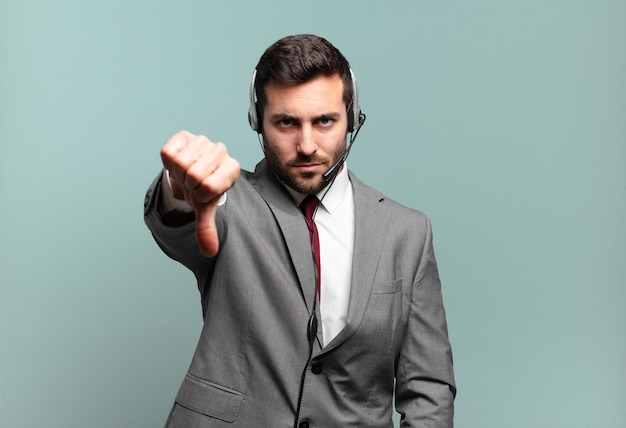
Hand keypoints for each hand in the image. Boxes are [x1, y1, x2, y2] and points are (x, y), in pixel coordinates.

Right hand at [160, 130, 240, 256]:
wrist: (191, 170)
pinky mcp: (184, 135)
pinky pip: (168, 153)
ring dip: (177, 173)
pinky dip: (168, 162)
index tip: (202, 193)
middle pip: (193, 175)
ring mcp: (203, 141)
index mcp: (232, 169)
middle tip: (191, 183)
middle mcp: (221, 151)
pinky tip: (177, 162)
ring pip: (180, 163)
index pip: (208, 187)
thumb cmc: (202, 189)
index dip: (199, 195)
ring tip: (185, 173)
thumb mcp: (205, 208)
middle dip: (187, 185)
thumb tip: (210, 252)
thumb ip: (207, 229)